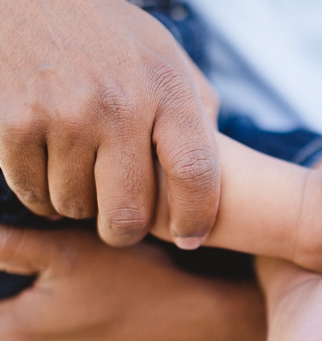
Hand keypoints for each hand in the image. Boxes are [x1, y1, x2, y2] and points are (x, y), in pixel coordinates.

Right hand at [0, 0, 220, 248]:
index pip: (195, 174)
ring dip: (80, 205)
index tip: (190, 238)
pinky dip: (41, 194)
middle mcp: (118, 104)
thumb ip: (196, 110)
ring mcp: (63, 115)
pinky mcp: (13, 123)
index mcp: (166, 88)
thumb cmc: (105, 33)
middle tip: (123, 225)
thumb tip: (214, 170)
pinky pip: (33, 193)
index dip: (195, 217)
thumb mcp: (166, 56)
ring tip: (83, 177)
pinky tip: (51, 168)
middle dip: (126, 231)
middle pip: (129, 213)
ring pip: (77, 207)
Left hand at [0, 227, 266, 340]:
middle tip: (53, 260)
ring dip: (40, 307)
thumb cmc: (138, 283)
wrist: (200, 323)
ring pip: (30, 333)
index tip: (27, 255)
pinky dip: (69, 325)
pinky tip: (98, 302)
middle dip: (17, 288)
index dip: (1, 269)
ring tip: (77, 279)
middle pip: (3, 317)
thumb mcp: (66, 248)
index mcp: (11, 336)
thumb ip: (6, 243)